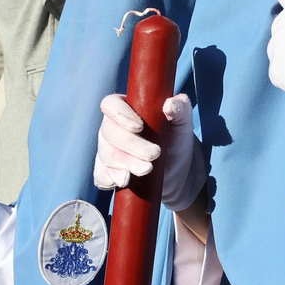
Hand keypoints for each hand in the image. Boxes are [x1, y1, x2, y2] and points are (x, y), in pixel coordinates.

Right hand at [93, 93, 207, 210]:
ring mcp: (106, 150)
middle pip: (109, 132)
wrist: (177, 170)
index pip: (110, 104)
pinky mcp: (106, 172)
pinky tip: (126, 180)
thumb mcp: (183, 121)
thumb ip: (180, 107)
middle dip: (132, 145)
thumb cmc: (176, 139)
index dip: (120, 114)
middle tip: (155, 153)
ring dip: (127, 163)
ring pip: (106, 155)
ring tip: (148, 168)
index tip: (139, 127)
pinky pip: (101, 175)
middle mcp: (111, 127)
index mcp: (125, 108)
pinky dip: (111, 178)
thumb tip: (169, 105)